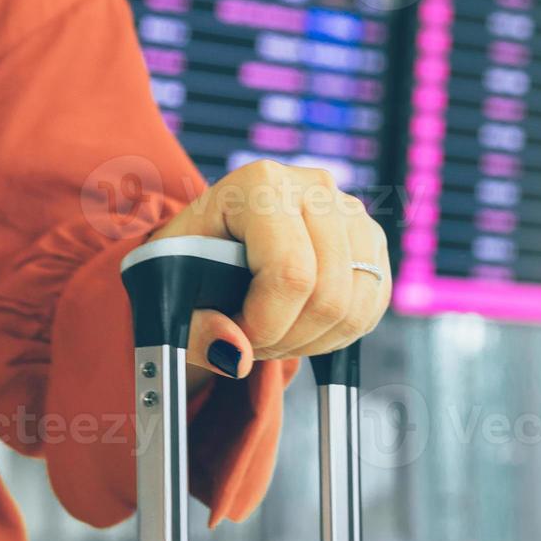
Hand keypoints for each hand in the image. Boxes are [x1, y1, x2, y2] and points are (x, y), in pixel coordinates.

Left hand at [150, 160, 390, 377]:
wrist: (212, 246)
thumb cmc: (189, 265)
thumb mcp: (170, 294)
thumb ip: (195, 331)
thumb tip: (237, 355)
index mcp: (261, 184)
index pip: (290, 272)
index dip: (265, 324)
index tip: (236, 337)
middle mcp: (315, 187)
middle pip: (327, 295)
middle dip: (287, 338)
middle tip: (251, 342)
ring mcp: (351, 212)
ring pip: (354, 307)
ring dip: (311, 341)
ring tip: (273, 333)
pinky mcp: (371, 240)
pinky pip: (370, 308)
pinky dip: (337, 334)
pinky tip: (301, 326)